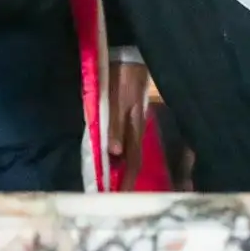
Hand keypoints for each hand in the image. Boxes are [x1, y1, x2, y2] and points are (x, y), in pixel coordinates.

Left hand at [107, 61, 149, 189]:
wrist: (128, 52)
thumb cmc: (120, 75)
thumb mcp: (115, 99)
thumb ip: (114, 123)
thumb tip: (116, 152)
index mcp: (135, 126)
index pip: (133, 160)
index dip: (127, 179)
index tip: (119, 197)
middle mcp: (137, 127)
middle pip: (133, 158)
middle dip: (125, 177)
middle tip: (114, 195)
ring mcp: (135, 120)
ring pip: (131, 149)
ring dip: (122, 165)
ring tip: (112, 180)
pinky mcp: (130, 112)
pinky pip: (128, 137)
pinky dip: (121, 150)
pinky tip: (113, 153)